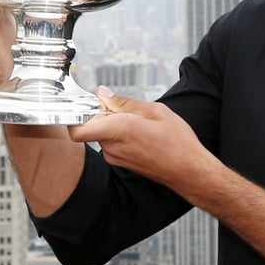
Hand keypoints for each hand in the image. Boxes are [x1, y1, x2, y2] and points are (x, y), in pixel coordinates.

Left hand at [69, 86, 215, 194]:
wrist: (187, 170)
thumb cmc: (177, 142)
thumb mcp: (156, 111)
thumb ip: (126, 102)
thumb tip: (104, 94)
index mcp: (120, 130)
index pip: (79, 128)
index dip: (77, 113)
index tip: (87, 102)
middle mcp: (112, 147)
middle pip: (91, 124)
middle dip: (102, 112)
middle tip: (122, 106)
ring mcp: (114, 157)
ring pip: (101, 133)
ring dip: (113, 124)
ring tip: (137, 121)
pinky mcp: (119, 162)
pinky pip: (110, 142)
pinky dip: (119, 134)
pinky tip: (139, 132)